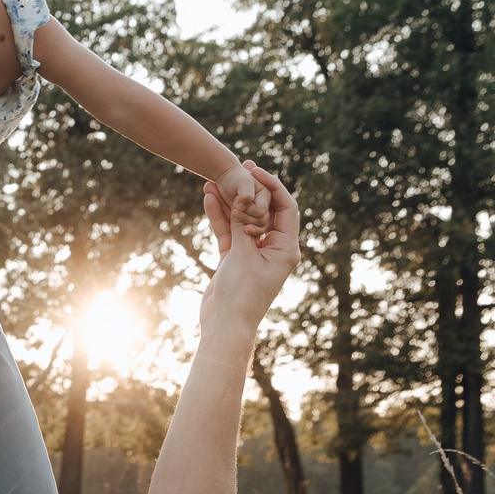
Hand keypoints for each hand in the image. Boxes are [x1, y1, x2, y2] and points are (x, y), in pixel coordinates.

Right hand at [200, 163, 299, 332]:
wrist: (224, 324)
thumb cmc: (241, 294)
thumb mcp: (243, 255)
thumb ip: (242, 224)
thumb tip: (243, 197)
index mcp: (286, 248)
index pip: (285, 208)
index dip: (272, 186)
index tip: (255, 171)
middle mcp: (274, 248)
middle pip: (264, 211)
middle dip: (250, 190)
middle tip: (239, 169)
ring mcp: (253, 252)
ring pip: (243, 220)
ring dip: (230, 202)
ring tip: (214, 182)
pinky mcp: (235, 258)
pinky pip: (229, 232)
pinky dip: (220, 217)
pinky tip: (208, 199)